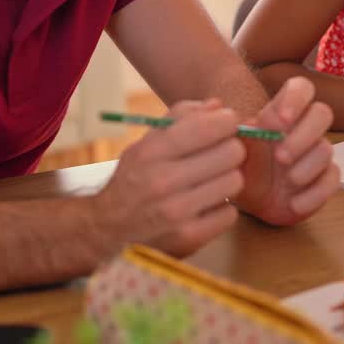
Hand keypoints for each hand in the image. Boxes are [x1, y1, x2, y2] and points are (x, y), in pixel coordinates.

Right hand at [94, 99, 244, 256]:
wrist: (108, 231)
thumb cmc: (135, 179)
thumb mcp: (146, 143)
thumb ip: (182, 118)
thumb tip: (218, 106)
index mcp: (151, 152)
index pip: (210, 126)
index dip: (227, 121)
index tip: (226, 125)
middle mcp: (163, 181)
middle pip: (232, 152)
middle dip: (230, 149)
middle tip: (220, 155)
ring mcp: (177, 212)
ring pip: (235, 181)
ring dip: (227, 179)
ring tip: (211, 181)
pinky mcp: (189, 238)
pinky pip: (230, 213)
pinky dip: (222, 208)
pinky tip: (205, 206)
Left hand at [234, 76, 339, 226]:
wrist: (245, 200)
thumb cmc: (239, 166)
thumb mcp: (231, 148)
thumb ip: (230, 130)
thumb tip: (220, 111)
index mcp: (281, 114)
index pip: (301, 88)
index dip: (296, 98)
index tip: (280, 120)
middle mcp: (303, 130)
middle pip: (322, 113)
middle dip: (304, 135)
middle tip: (281, 157)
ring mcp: (316, 155)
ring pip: (327, 149)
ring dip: (307, 166)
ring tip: (288, 181)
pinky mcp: (323, 180)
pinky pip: (333, 180)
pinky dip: (315, 194)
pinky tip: (295, 203)